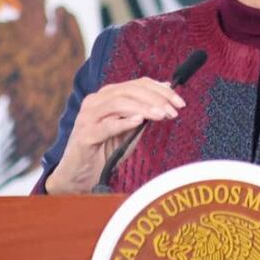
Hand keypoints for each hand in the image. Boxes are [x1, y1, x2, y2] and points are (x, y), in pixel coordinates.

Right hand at [45, 78, 184, 193]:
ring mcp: (87, 117)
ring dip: (144, 108)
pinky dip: (123, 122)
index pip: (138, 84)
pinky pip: (106, 125)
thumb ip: (145, 111)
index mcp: (107, 95)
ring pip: (118, 103)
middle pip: (129, 90)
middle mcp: (96, 101)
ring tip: (162, 116)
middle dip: (156, 99)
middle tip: (174, 110)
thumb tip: (166, 90)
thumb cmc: (106, 150)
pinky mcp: (85, 135)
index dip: (161, 90)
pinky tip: (139, 121)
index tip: (179, 102)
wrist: (80, 174)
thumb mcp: (130, 129)